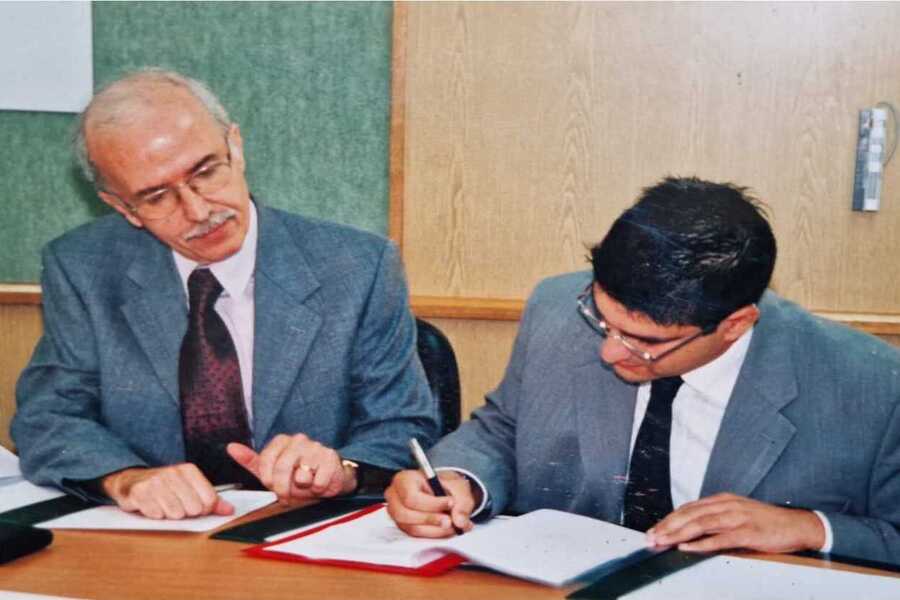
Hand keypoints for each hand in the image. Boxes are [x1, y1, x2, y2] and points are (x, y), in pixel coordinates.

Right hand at [101, 464, 233, 519]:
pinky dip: (154, 515)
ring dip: (169, 515)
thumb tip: (230, 510)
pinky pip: (156, 514)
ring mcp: (156, 482)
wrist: (131, 481)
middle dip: (185, 513)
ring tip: (163, 506)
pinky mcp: (139, 492)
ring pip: (176, 513)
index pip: (209, 500)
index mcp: (189, 470)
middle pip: (193, 509)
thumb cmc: (164, 487)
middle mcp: (173, 473)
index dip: (203, 510)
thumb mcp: (189, 488)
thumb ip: (211, 499)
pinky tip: (151, 507)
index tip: (194, 507)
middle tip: (175, 505)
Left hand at [226, 434, 354, 503]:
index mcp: (283, 440)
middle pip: (282, 468)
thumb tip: (231, 447)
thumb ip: (252, 460)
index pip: (266, 459)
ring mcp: (316, 447)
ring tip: (307, 484)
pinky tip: (320, 483)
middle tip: (287, 495)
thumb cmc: (298, 476)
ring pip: (301, 477)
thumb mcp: (272, 471)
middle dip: (283, 488)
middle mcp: (299, 440)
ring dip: (304, 488)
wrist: (329, 478)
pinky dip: (318, 489)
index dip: (268, 478)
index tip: (271, 486)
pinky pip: (318, 482)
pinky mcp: (330, 458)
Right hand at [385, 469, 475, 537]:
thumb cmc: (447, 486)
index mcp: (404, 480)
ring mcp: (397, 514)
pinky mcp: (403, 527)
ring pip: (412, 528)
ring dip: (435, 530)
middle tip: (450, 521)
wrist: (444, 491)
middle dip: (431, 520)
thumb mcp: (459, 488)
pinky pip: (416, 536)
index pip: (411, 497)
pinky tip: (446, 530)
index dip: (432, 504)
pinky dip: (433, 535)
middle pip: (406, 515)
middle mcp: (395, 497)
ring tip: (453, 526)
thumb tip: (459, 521)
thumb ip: (461, 504)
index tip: (451, 503)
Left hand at [646, 493, 825, 553]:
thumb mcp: (738, 514)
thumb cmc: (767, 522)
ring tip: (662, 541)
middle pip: (689, 514)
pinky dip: (701, 543)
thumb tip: (692, 529)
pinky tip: (687, 547)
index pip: (688, 508)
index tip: (654, 529)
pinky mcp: (747, 532)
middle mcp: (727, 505)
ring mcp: (737, 518)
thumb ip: (717, 518)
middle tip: (650, 537)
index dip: (669, 519)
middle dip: (667, 526)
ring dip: (677, 533)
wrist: (798, 525)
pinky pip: (719, 538)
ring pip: (700, 524)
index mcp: (723, 500)